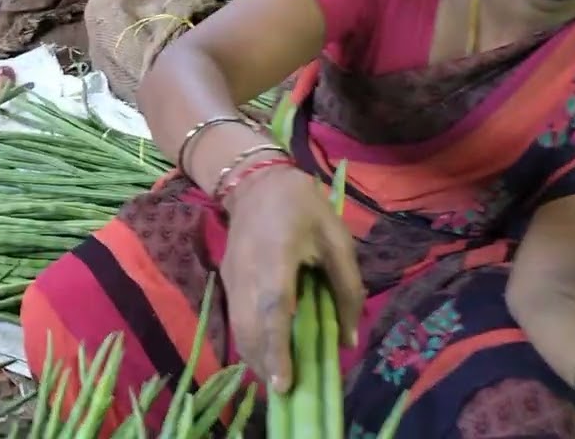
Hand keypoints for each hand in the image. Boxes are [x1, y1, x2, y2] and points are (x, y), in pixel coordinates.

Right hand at [220, 164, 363, 392]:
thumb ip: (347, 288)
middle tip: (287, 391)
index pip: (273, 310)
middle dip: (266, 363)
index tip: (284, 382)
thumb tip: (348, 338)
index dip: (277, 349)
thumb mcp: (337, 240)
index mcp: (277, 258)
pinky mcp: (226, 280)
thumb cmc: (303, 208)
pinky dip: (248, 341)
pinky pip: (235, 318)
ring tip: (277, 379)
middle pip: (250, 328)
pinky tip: (265, 354)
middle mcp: (247, 273)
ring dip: (255, 357)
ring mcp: (232, 277)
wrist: (257, 182)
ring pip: (238, 327)